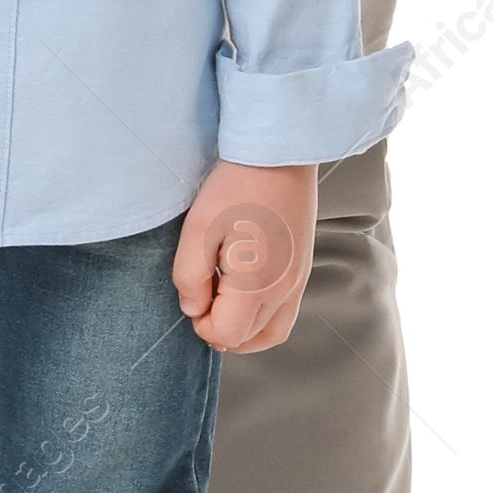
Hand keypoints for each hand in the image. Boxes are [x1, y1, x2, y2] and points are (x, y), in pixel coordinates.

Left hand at [172, 161, 317, 352]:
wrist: (278, 155)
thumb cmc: (237, 186)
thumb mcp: (198, 228)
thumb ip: (189, 277)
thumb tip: (192, 310)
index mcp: (257, 284)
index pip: (227, 334)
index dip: (202, 326)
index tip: (192, 299)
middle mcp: (283, 289)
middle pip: (249, 337)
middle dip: (221, 327)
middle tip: (203, 298)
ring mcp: (298, 280)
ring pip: (272, 332)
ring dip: (244, 331)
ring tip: (222, 307)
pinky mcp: (303, 268)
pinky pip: (286, 313)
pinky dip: (263, 319)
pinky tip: (244, 295)